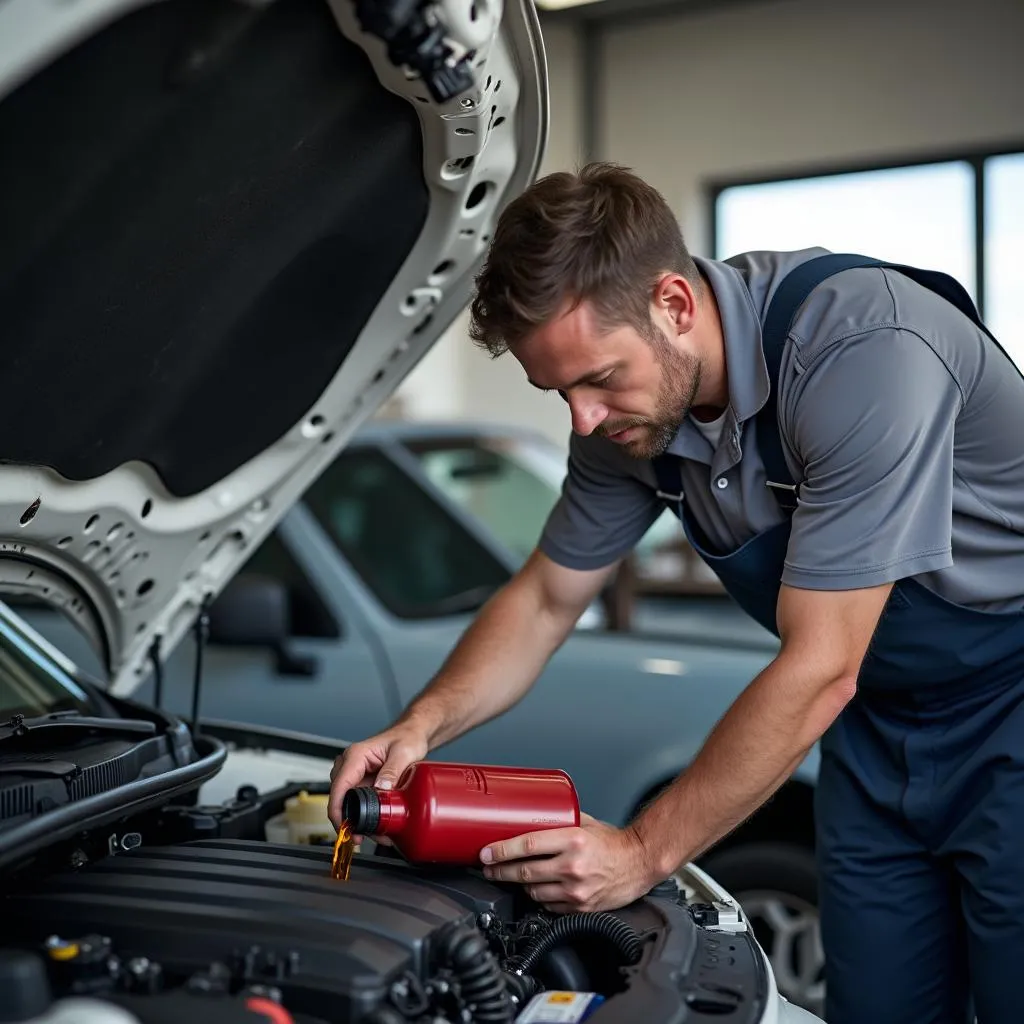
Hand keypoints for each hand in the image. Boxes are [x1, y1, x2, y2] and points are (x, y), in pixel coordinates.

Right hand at [328, 724, 427, 830]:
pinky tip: (377, 823)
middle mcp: (351, 764)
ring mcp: (355, 774)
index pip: (339, 786)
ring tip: (375, 833)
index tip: (343, 826)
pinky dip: (366, 814)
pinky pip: (358, 801)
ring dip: (358, 819)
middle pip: (340, 798)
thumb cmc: (406, 737)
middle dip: (349, 819)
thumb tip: (381, 790)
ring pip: (348, 802)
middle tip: (363, 835)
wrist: (412, 735)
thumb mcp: (403, 753)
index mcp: (356, 755)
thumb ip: (392, 771)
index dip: (337, 809)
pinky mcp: (362, 782)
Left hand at [479, 813, 658, 913]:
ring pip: (533, 891)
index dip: (501, 850)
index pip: (527, 845)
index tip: (485, 852)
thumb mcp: (585, 823)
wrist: (640, 863)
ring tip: (510, 877)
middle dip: (500, 870)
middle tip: (487, 868)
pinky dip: (539, 898)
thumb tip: (531, 816)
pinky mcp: (580, 908)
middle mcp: (573, 866)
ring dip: (518, 885)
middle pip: (524, 871)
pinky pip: (548, 906)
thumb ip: (559, 821)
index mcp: (572, 840)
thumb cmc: (614, 842)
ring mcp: (576, 891)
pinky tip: (536, 889)